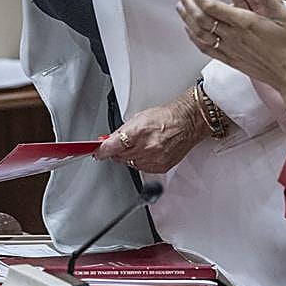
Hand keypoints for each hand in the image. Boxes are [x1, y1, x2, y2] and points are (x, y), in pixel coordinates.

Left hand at [93, 93, 207, 173]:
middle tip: (120, 145)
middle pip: (119, 157)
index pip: (112, 147)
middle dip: (116, 152)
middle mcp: (146, 147)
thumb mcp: (139, 117)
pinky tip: (147, 152)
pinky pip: (142, 169)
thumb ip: (121, 132)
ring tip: (139, 145)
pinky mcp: (161, 167)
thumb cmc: (167, 117)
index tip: (97, 153)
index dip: (101, 151)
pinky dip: (141, 162)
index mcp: (139, 131)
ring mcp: (154, 159)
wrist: (188, 122)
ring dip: (129, 157)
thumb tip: (108, 142)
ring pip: (130, 164)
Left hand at [175, 0, 285, 107]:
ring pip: (199, 33)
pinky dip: (194, 38)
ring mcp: (230, 49)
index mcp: (245, 23)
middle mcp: (233, 36)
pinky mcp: (230, 60)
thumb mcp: (284, 15)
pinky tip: (189, 30)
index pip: (212, 7)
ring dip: (187, 18)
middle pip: (201, 18)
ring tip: (180, 6)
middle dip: (188, 2)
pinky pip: (206, 48)